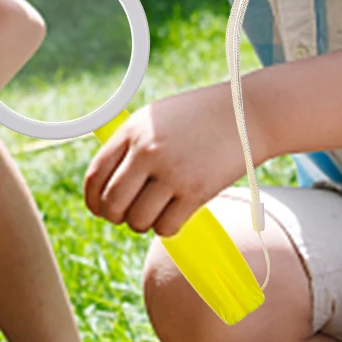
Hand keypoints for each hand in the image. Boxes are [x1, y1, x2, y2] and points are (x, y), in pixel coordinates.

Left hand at [84, 86, 244, 238]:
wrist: (248, 113)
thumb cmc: (200, 116)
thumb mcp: (157, 117)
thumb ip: (130, 145)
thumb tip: (105, 185)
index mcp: (132, 130)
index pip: (95, 175)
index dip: (92, 200)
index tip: (99, 208)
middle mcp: (147, 150)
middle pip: (112, 203)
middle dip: (116, 217)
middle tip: (128, 215)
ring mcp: (172, 172)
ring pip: (137, 220)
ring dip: (143, 224)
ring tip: (155, 212)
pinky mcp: (196, 191)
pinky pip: (166, 227)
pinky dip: (166, 227)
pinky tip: (174, 214)